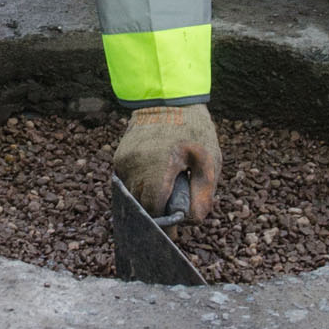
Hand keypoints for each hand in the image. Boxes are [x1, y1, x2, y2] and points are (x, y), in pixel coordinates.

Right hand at [112, 105, 220, 222]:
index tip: (174, 231)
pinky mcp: (119, 157)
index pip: (154, 209)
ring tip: (166, 187)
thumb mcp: (209, 159)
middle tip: (174, 208)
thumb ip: (203, 193)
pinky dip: (141, 185)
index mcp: (158, 165)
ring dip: (147, 198)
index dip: (164, 223)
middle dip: (156, 212)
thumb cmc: (193, 128)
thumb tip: (192, 220)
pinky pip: (128, 182)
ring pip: (132, 195)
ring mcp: (123, 160)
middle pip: (141, 206)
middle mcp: (135, 164)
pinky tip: (156, 174)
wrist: (167, 97)